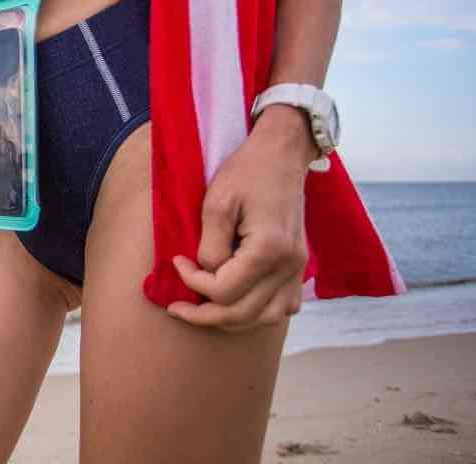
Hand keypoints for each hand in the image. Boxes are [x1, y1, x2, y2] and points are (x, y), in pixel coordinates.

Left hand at [165, 105, 315, 331]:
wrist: (281, 155)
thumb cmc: (246, 172)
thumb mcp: (217, 202)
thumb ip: (210, 245)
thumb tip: (206, 275)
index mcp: (269, 248)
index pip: (225, 291)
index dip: (193, 284)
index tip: (177, 263)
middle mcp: (289, 265)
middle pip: (243, 313)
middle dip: (204, 315)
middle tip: (176, 307)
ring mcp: (298, 268)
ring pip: (266, 317)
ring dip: (231, 319)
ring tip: (203, 309)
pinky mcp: (299, 267)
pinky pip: (284, 307)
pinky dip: (259, 312)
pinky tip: (238, 302)